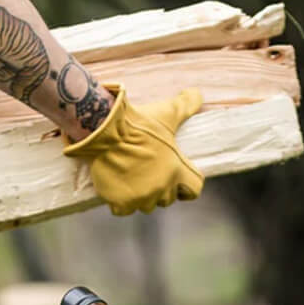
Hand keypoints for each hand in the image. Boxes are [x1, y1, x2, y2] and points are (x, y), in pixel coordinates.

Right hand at [63, 85, 204, 215]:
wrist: (105, 131)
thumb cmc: (139, 123)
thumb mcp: (167, 114)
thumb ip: (186, 105)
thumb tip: (198, 94)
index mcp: (177, 170)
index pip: (194, 189)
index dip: (186, 185)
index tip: (178, 180)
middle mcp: (162, 188)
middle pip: (167, 199)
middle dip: (161, 189)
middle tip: (148, 173)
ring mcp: (141, 198)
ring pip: (146, 205)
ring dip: (141, 196)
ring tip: (132, 179)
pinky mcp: (121, 203)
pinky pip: (124, 210)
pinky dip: (120, 202)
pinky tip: (117, 187)